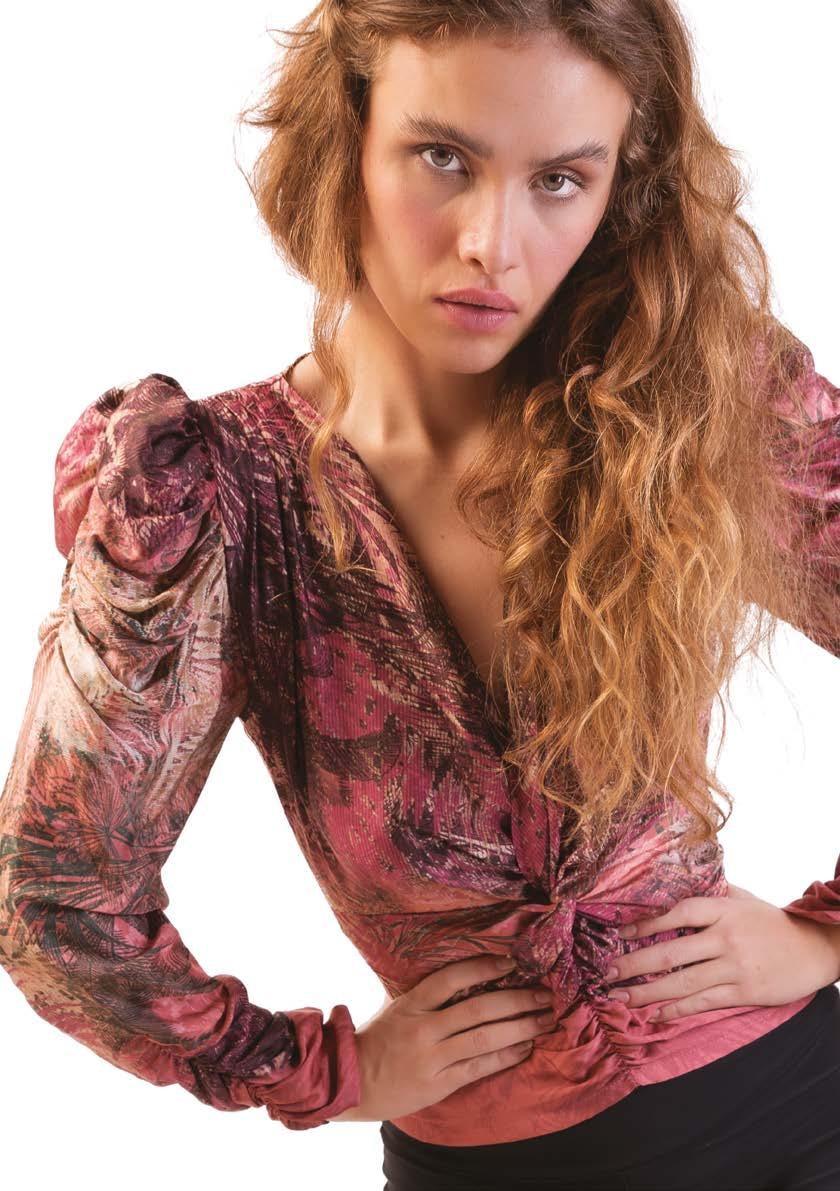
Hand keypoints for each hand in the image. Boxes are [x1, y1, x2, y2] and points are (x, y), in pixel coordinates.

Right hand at [330, 954, 555, 1122]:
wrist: (349, 1082)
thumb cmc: (375, 1039)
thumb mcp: (394, 1007)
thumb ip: (424, 993)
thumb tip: (461, 972)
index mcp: (411, 1003)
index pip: (452, 978)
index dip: (483, 968)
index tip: (510, 963)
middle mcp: (423, 1028)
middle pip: (478, 1009)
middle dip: (517, 1000)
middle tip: (544, 994)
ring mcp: (432, 1058)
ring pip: (484, 1039)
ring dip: (521, 1027)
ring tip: (545, 1020)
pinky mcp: (438, 1084)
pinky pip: (479, 1068)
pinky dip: (506, 1056)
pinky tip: (526, 1046)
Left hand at [604, 882, 839, 1022]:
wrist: (816, 948)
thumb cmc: (773, 922)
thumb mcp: (743, 898)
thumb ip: (713, 893)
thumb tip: (679, 882)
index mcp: (722, 909)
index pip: (676, 913)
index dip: (646, 923)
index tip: (620, 933)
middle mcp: (725, 937)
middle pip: (670, 952)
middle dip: (634, 964)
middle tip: (607, 972)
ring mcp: (734, 966)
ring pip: (682, 982)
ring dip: (647, 991)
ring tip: (621, 997)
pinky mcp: (744, 991)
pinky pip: (703, 1002)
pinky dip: (676, 1009)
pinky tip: (655, 1014)